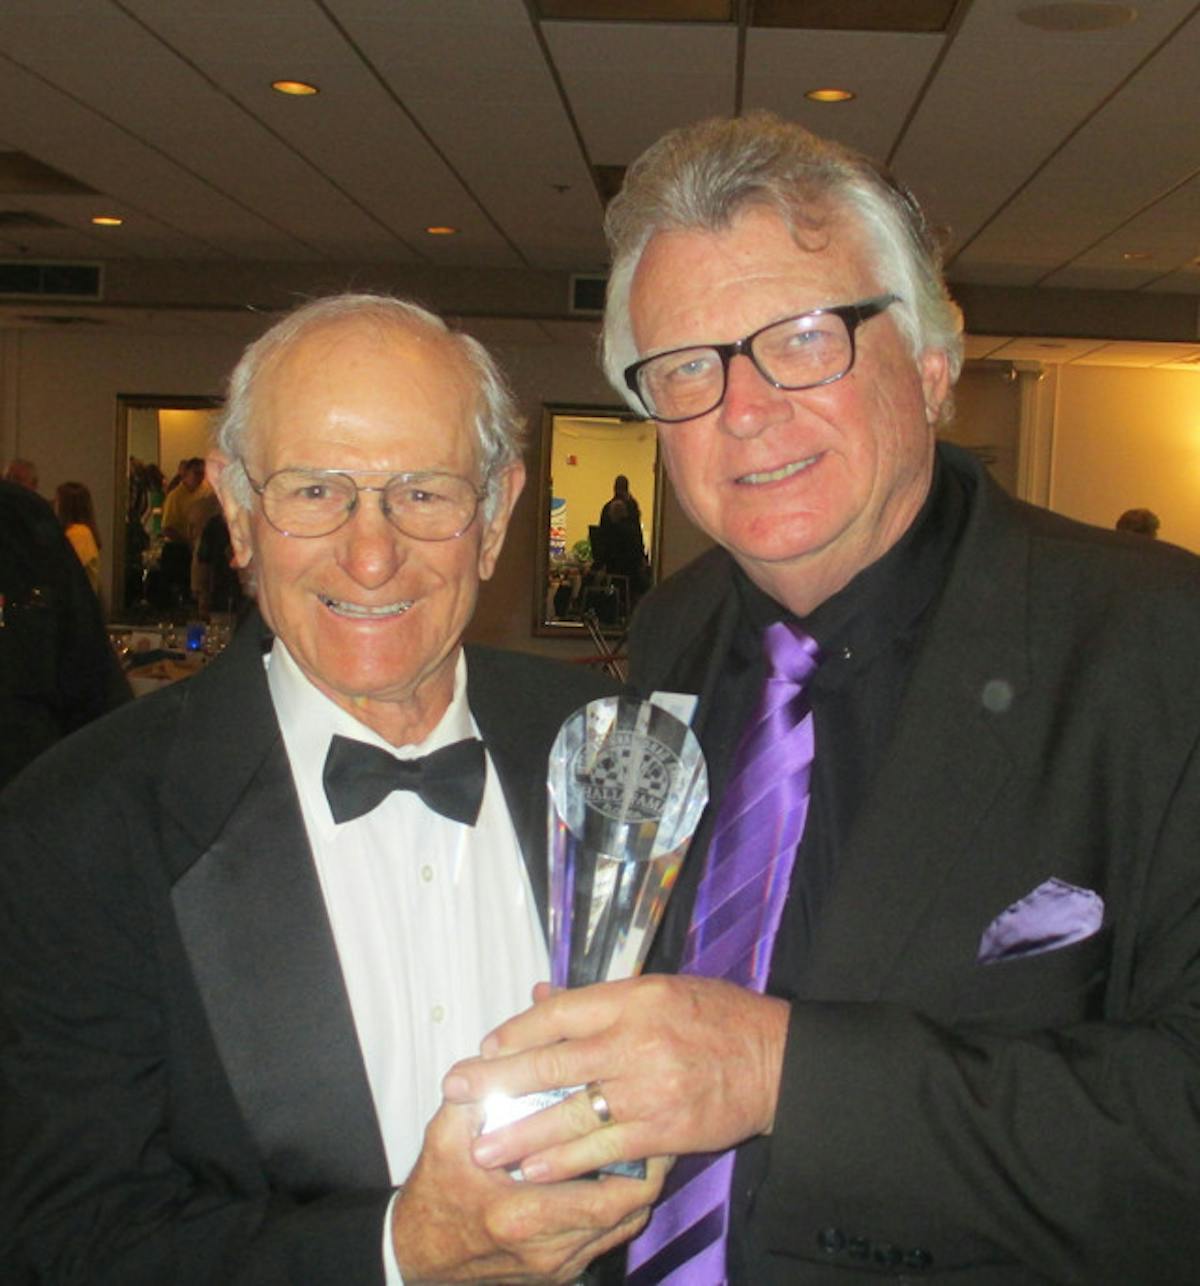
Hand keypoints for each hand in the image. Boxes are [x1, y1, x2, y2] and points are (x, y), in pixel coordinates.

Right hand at [391, 1098, 664, 1283]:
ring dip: (638, 1188)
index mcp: (518, 1214)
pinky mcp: (558, 1272)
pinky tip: (622, 1174)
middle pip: (625, 1215)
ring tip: (653, 1147)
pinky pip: (605, 1239)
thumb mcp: (444, 1136)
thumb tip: (504, 1050)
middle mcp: (544, 1248)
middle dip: (650, 1172)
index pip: (603, 1195)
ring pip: (621, 1229)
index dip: (636, 1161)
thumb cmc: (436, 1191)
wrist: (419, 1252)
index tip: (651, 1122)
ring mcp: (554, 1266)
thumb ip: (476, 1095)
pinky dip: (620, 1208)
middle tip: (664, 1132)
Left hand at [442, 974, 789, 1183]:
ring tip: (482, 1147)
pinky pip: (603, 1149)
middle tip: (456, 1091)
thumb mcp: (659, 991)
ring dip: (521, 1132)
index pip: (559, 1013)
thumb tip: (542, 998)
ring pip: (570, 1112)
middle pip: (552, 1062)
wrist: (774, 1060)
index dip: (517, 1031)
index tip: (487, 1046)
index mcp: (633, 998)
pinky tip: (534, 1169)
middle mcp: (635, 1040)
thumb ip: (601, 1000)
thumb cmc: (716, 1017)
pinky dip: (565, 1161)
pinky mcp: (662, 1130)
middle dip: (498, 1079)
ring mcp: (648, 1088)